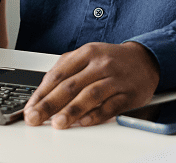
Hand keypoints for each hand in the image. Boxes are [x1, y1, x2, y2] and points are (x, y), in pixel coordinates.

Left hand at [24, 41, 159, 128]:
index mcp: (86, 52)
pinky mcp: (128, 94)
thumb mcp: (88, 55)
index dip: (42, 92)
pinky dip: (96, 115)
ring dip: (72, 111)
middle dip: (50, 103)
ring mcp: (115, 78)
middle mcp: (100, 64)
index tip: (30, 106)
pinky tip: (84, 123)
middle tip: (35, 117)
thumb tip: (44, 91)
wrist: (145, 59)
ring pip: (90, 95)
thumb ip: (67, 69)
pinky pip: (110, 106)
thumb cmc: (111, 60)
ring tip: (57, 123)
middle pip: (71, 85)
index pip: (59, 73)